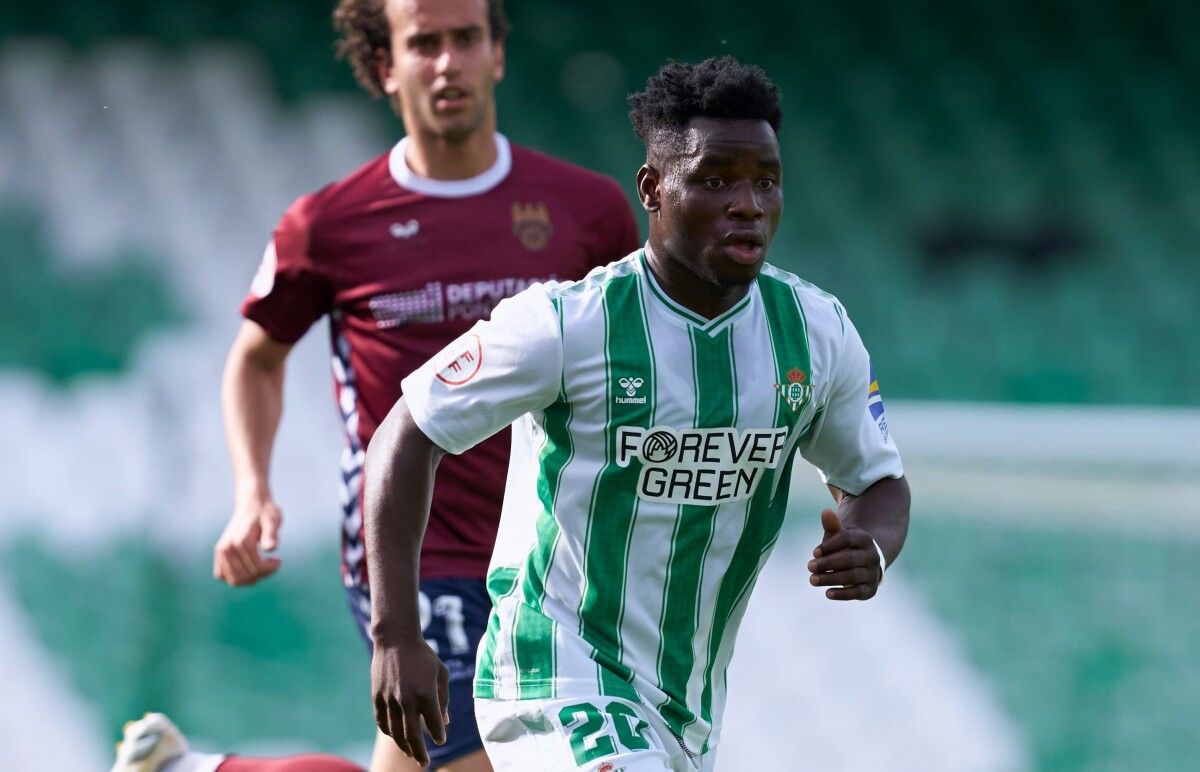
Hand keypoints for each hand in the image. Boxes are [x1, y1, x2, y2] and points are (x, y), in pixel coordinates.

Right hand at [213, 493, 282, 585]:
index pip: (257, 568)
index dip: (271, 568)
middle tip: (271, 563)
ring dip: (250, 579)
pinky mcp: (219, 553)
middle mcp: (227, 547)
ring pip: (234, 580)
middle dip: (262, 574)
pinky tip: (248, 568)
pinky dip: (236, 577)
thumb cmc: (265, 513)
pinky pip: (222, 576)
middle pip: (246, 576)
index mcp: (242, 540)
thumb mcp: (273, 520)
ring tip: (261, 566)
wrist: (252, 504)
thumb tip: (271, 548)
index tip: (279, 559)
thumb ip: (271, 534)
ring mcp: (221, 551)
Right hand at [372, 637, 448, 766]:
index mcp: (426, 693)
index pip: (433, 724)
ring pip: (396, 733)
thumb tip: (444, 722)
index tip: (440, 740)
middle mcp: (407, 700)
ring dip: (403, 746)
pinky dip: (390, 732)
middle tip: (424, 762)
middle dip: (419, 752)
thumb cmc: (423, 655)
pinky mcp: (377, 697)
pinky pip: (382, 722)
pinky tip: (396, 736)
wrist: (396, 639)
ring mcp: (390, 699)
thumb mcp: (440, 673)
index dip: (438, 735)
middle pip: (412, 735)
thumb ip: (443, 699)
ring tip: (410, 753)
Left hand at [808, 509, 881, 600]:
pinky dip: (843, 594)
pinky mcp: (870, 589)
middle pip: (849, 559)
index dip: (830, 545)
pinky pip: (857, 593)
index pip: (847, 539)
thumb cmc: (846, 548)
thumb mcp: (840, 536)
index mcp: (864, 539)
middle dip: (827, 563)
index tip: (814, 552)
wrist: (865, 566)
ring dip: (831, 578)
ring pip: (852, 576)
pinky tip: (827, 593)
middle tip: (809, 567)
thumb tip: (826, 512)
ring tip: (812, 580)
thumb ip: (833, 526)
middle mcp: (872, 556)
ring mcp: (873, 573)